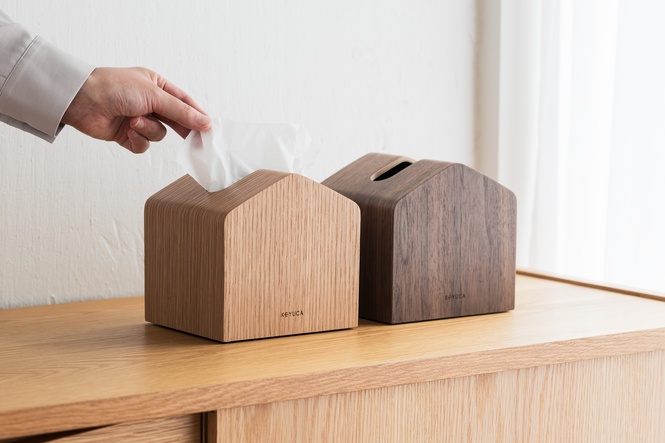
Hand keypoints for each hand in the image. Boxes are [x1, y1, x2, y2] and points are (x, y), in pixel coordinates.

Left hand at [61, 67, 211, 152]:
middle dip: (181, 129)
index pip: (184, 102)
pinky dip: (138, 140)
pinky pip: (144, 145)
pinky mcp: (126, 135)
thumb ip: (182, 112)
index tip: (209, 128)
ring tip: (134, 122)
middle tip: (196, 141)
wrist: (81, 100)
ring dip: (148, 130)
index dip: (197, 115)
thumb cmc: (115, 87)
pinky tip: (128, 132)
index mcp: (156, 85)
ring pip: (159, 134)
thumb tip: (206, 122)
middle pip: (174, 120)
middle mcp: (148, 102)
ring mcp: (138, 119)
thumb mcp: (155, 96)